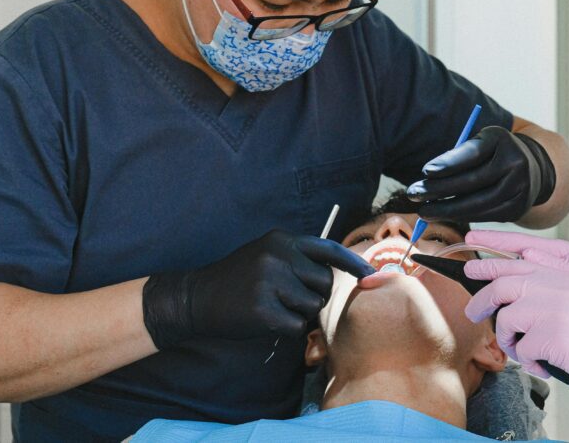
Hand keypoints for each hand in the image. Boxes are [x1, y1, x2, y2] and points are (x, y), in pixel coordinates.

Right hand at [142, 229, 374, 347]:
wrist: (196, 298)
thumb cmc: (237, 279)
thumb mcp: (266, 254)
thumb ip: (297, 258)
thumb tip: (341, 272)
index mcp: (282, 240)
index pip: (329, 249)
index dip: (353, 263)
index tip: (371, 275)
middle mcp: (278, 255)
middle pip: (325, 282)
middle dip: (315, 295)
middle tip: (290, 299)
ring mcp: (270, 281)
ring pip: (312, 306)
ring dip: (299, 313)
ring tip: (274, 306)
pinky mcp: (263, 308)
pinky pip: (296, 326)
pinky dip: (286, 329)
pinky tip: (265, 320)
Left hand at [405, 126, 555, 222]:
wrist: (533, 169)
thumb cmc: (494, 153)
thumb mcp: (481, 142)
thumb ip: (459, 154)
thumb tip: (429, 175)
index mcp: (502, 140)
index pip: (472, 153)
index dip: (448, 163)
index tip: (425, 171)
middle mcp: (515, 163)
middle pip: (472, 182)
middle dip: (439, 190)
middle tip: (414, 195)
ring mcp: (519, 188)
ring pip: (477, 204)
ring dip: (446, 209)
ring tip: (424, 211)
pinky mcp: (517, 208)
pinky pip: (484, 216)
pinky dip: (462, 216)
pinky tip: (444, 215)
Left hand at [464, 259, 568, 438]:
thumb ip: (551, 295)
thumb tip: (511, 304)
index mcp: (568, 275)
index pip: (518, 262)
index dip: (489, 266)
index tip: (471, 269)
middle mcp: (560, 285)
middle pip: (503, 285)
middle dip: (481, 301)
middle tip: (472, 314)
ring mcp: (557, 308)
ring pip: (507, 319)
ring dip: (510, 341)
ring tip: (527, 353)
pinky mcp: (555, 335)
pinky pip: (523, 350)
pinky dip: (531, 363)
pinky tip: (549, 367)